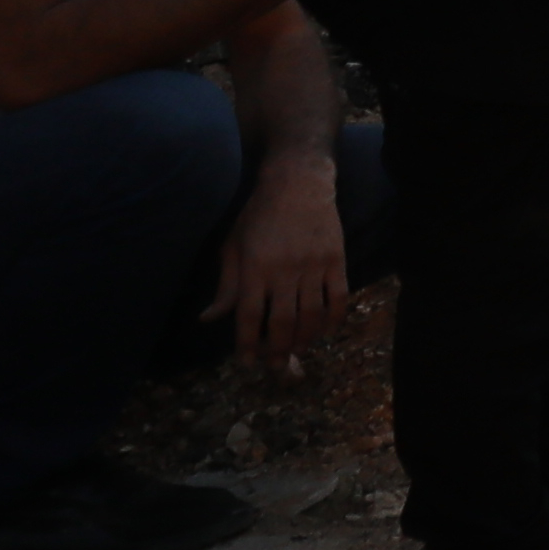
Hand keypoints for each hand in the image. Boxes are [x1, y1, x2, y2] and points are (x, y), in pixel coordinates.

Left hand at [215, 162, 352, 367]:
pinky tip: (326, 331)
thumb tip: (210, 318)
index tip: (246, 361)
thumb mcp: (233, 246)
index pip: (248, 315)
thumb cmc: (258, 216)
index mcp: (254, 267)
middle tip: (277, 366)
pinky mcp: (336, 261)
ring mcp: (313, 266)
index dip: (247, 342)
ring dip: (305, 339)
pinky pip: (338, 298)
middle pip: (283, 321)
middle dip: (278, 349)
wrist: (297, 184)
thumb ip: (226, 285)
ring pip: (312, 315)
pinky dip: (333, 320)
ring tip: (298, 351)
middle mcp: (284, 270)